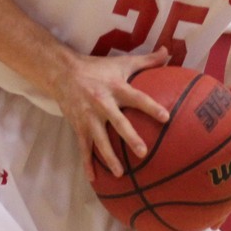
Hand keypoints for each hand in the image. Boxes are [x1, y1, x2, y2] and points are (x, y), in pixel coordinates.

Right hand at [51, 49, 171, 181]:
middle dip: (129, 138)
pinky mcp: (78, 126)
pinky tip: (93, 178)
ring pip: (99, 140)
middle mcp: (102, 103)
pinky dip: (87, 163)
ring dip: (109, 157)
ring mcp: (89, 117)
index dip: (151, 107)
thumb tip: (168, 51)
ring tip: (120, 174)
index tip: (166, 118)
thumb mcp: (122, 62)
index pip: (137, 98)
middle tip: (142, 153)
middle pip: (118, 122)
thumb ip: (147, 60)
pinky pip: (83, 147)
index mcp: (116, 88)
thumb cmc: (97, 68)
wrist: (62, 72)